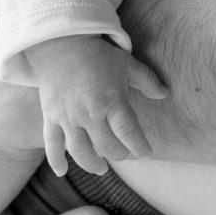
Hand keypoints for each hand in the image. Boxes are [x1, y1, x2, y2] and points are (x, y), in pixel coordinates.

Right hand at [27, 36, 167, 175]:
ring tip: (101, 168)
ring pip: (80, 151)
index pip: (129, 133)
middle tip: (124, 154)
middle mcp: (89, 113)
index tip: (146, 153)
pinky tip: (62, 171)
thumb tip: (165, 94)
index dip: (140, 147)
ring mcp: (68, 117)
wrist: (60, 43)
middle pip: (107, 147)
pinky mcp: (50, 117)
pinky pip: (51, 145)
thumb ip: (147, 80)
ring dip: (92, 164)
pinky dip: (56, 160)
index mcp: (111, 100)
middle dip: (119, 154)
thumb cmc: (98, 54)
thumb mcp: (126, 63)